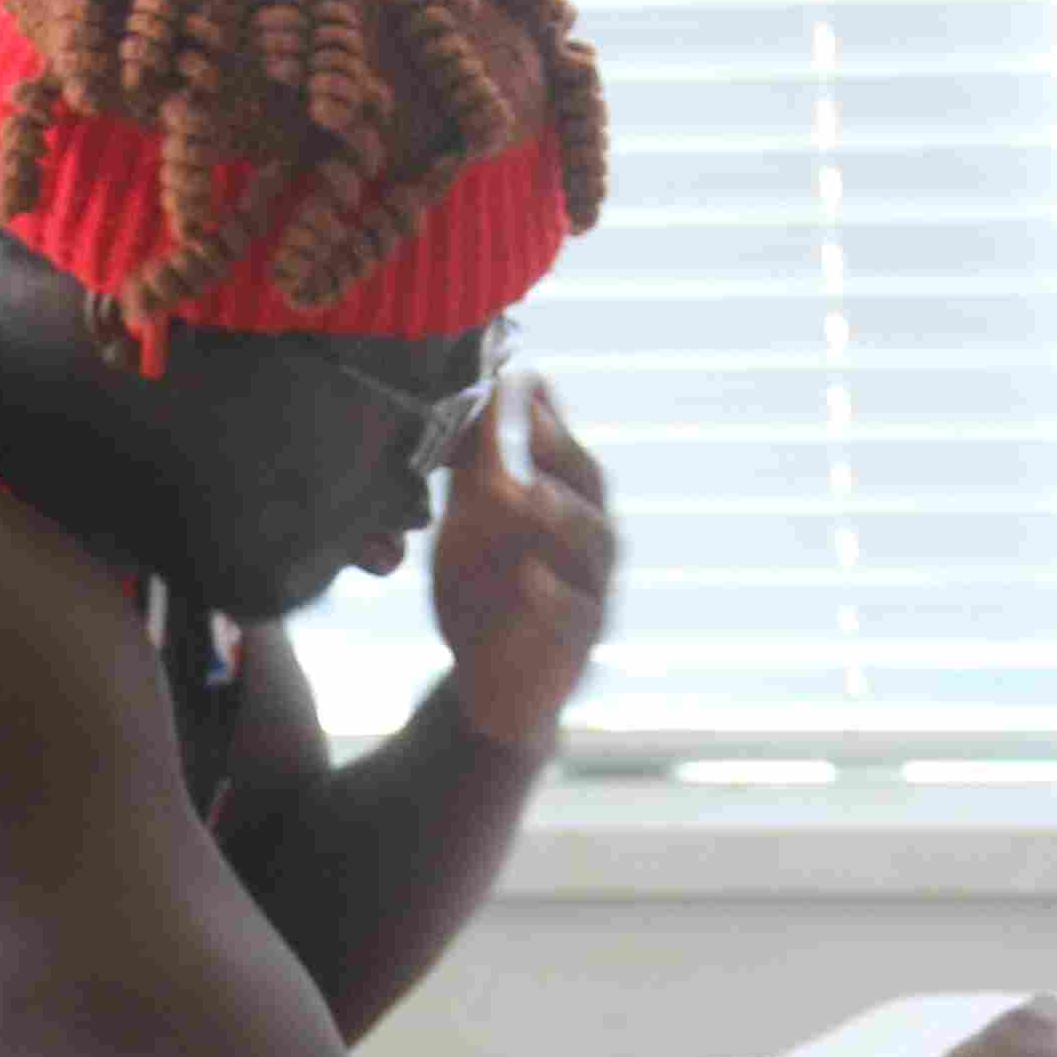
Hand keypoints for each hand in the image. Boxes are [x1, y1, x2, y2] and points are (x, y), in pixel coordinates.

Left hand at [432, 377, 617, 751]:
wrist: (491, 684)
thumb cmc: (485, 591)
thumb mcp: (469, 524)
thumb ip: (470, 470)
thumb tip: (462, 395)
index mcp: (563, 501)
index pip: (560, 445)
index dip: (545, 411)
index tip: (521, 373)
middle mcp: (587, 537)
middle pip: (589, 483)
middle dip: (559, 448)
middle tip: (528, 419)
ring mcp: (591, 588)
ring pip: (593, 543)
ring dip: (562, 513)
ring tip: (529, 491)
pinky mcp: (580, 641)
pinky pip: (577, 614)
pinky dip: (556, 595)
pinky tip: (531, 577)